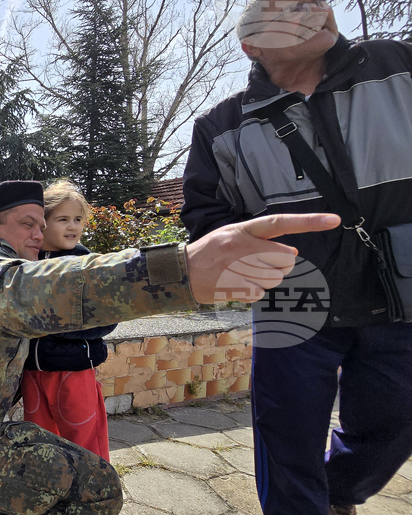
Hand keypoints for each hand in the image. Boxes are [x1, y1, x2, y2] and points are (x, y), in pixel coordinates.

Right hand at [186, 213, 339, 303]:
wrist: (180, 273)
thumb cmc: (210, 252)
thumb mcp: (230, 235)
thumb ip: (260, 240)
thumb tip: (291, 253)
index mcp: (243, 229)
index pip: (280, 222)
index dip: (308, 222)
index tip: (335, 220)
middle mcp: (243, 246)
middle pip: (285, 259)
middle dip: (277, 265)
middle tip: (255, 265)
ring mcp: (239, 268)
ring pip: (275, 279)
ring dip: (264, 280)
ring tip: (241, 274)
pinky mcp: (236, 287)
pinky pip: (260, 293)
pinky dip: (251, 292)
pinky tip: (234, 284)